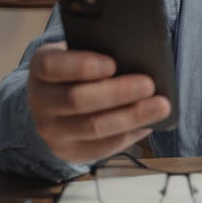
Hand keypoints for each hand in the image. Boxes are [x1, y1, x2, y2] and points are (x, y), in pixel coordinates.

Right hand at [27, 43, 170, 162]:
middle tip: (149, 84)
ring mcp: (52, 130)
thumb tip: (137, 54)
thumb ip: (98, 50)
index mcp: (41, 68)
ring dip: (131, 116)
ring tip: (160, 106)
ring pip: (94, 127)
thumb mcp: (77, 54)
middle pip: (77, 100)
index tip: (112, 64)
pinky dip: (129, 134)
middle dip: (117, 92)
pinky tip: (149, 123)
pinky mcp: (70, 151)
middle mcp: (41, 101)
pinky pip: (103, 147)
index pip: (52, 66)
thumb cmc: (76, 71)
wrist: (53, 103)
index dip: (82, 66)